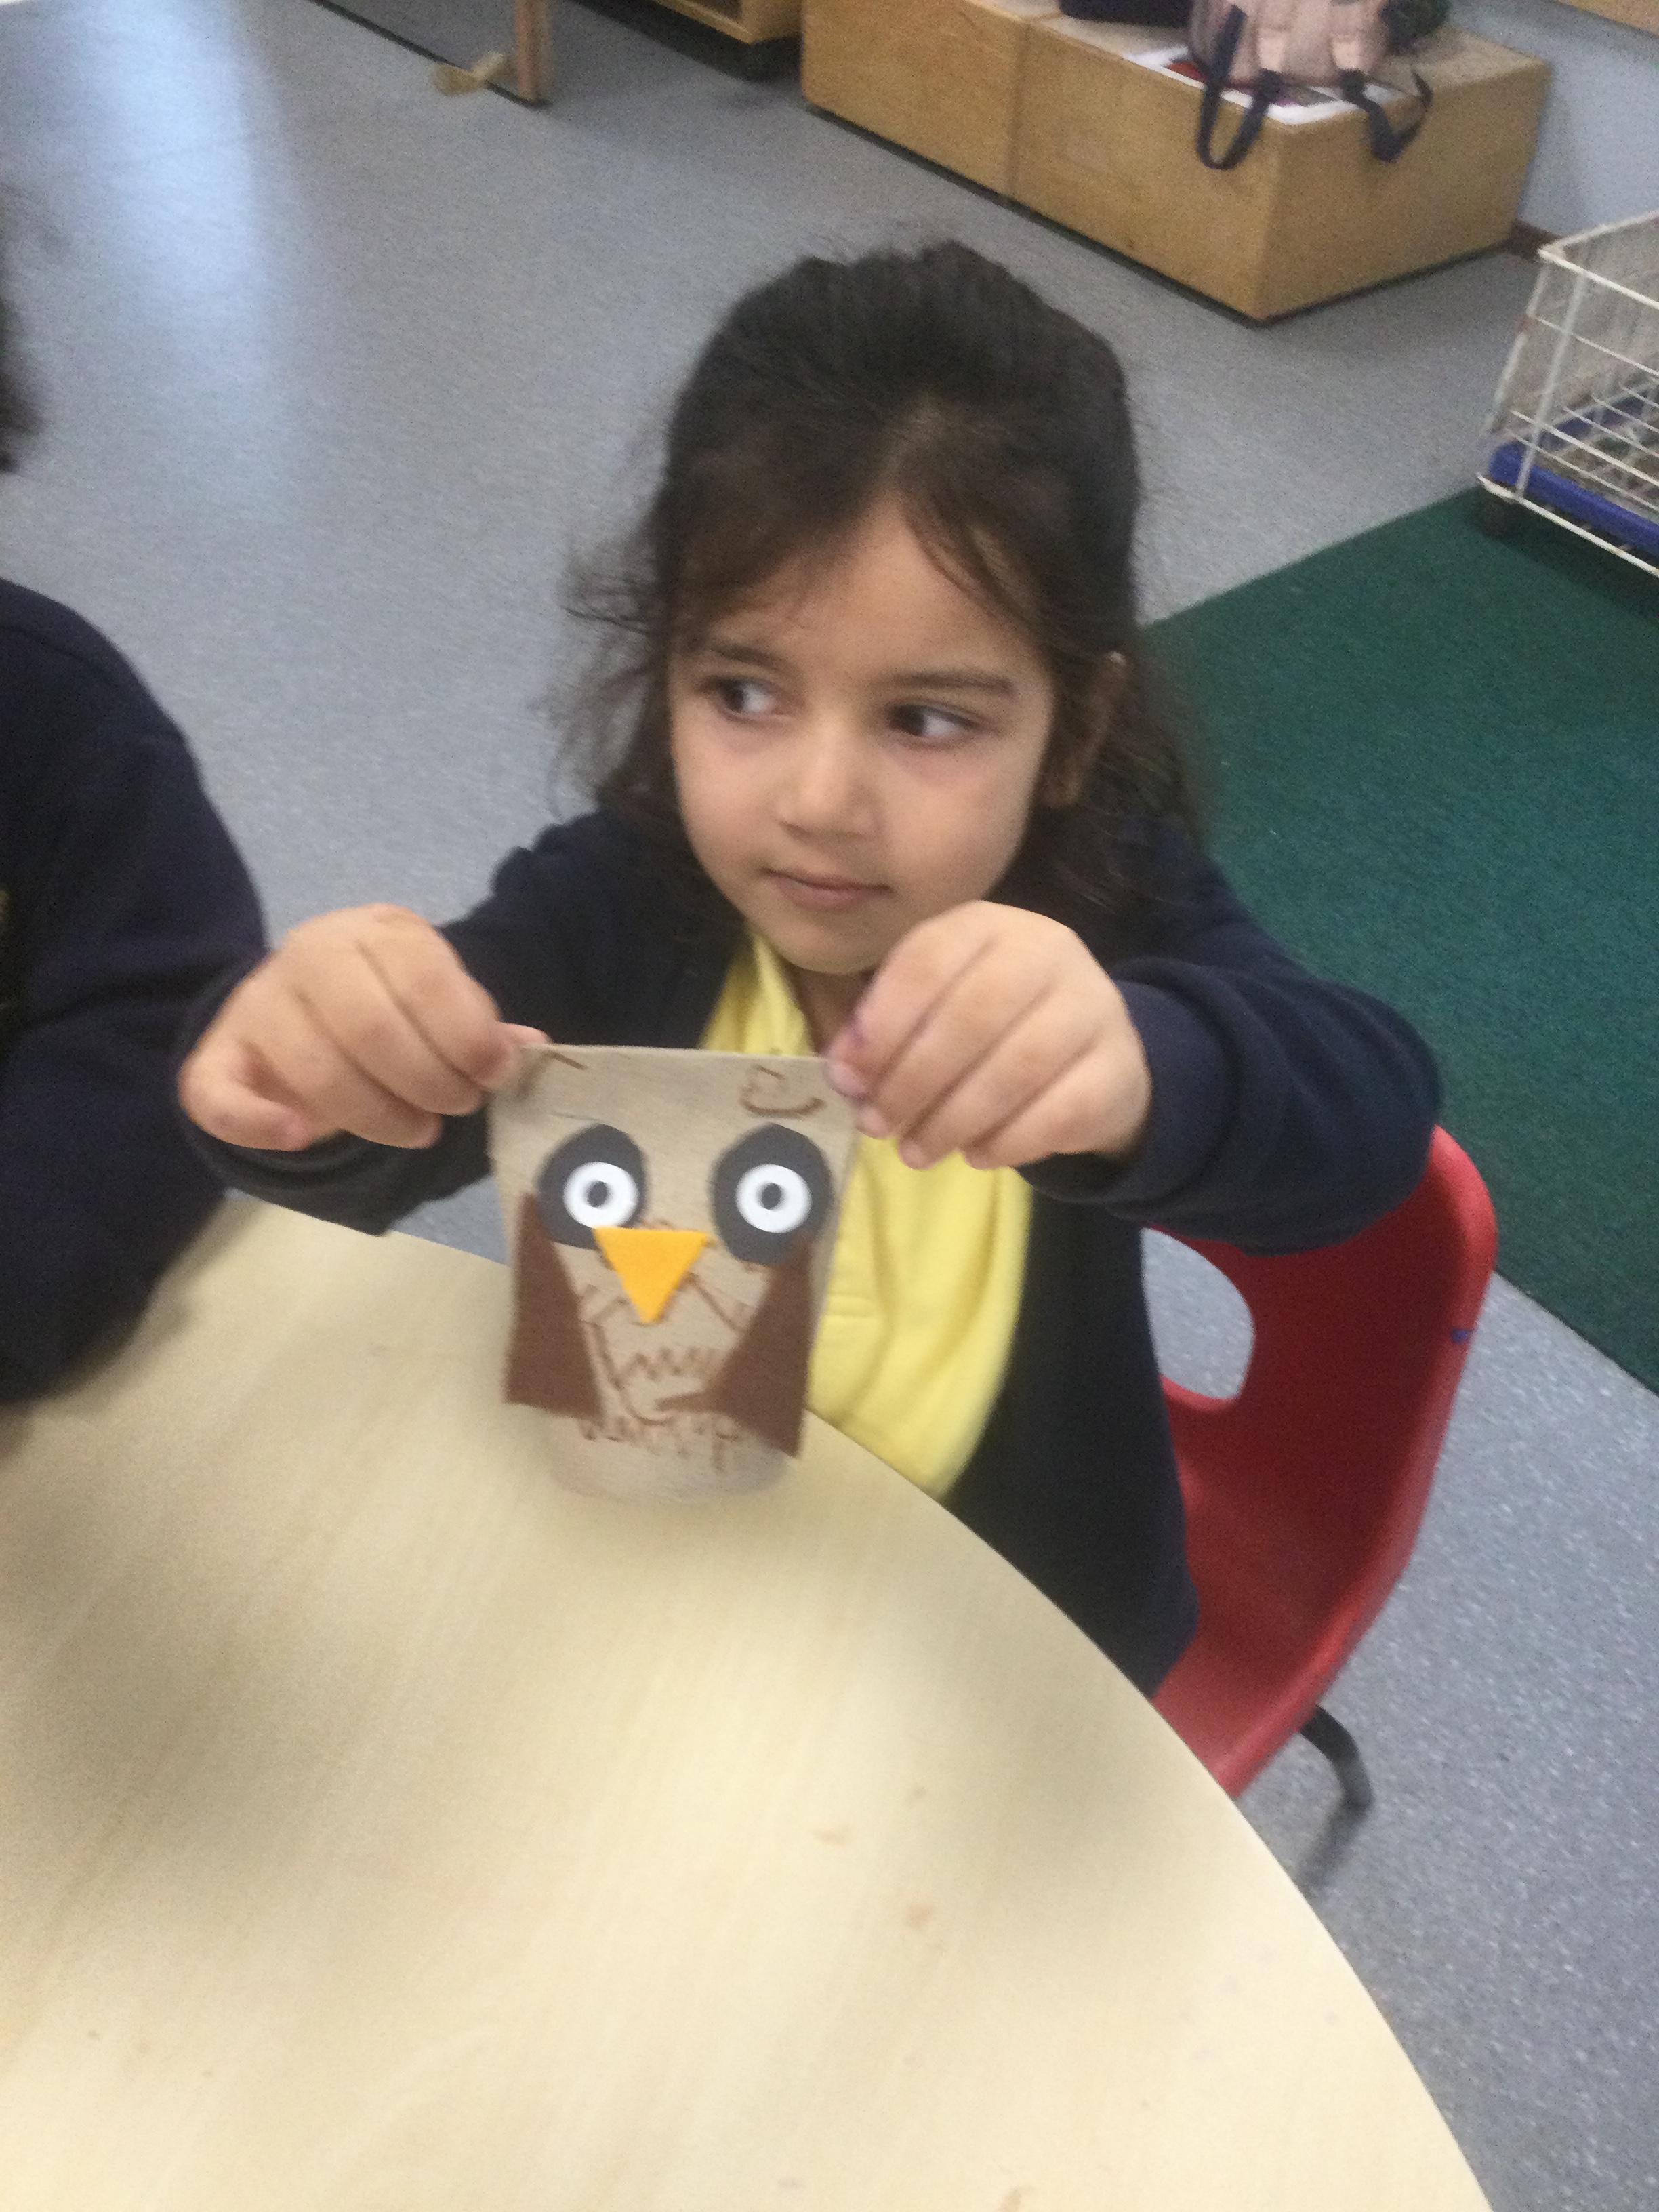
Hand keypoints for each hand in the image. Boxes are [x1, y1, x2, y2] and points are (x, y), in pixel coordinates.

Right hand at [179, 904, 544, 1150]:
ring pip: (314, 1067)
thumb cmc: (392, 1003)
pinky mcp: (218, 1055)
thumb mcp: (440, 1000)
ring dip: (377, 1114)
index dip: (467, 1035)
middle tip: (459, 1107)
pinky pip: (218, 1095)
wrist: (305, 1003)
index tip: (495, 1075)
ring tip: (420, 1129)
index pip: (423, 976)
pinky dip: (259, 1124)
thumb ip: (478, 1026)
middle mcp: (310, 954)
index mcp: (376, 931)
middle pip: (370, 1025)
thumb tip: (529, 1049)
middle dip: (428, 1081)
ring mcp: (258, 1004)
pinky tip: (303, 1138)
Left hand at [824, 902, 1150, 1172]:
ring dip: (953, 1118)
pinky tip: (975, 1156)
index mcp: (990, 925)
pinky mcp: (1118, 1067)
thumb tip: (845, 1072)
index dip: (884, 1020)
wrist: (1093, 1049)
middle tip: (878, 1124)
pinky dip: (1007, 1141)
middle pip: (973, 1014)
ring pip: (1017, 1067)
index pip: (930, 959)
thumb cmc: (993, 1024)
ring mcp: (1092, 1006)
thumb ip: (886, 1030)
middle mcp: (1048, 951)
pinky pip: (1058, 1111)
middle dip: (914, 1078)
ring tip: (915, 1151)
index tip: (850, 1076)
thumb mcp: (936, 1007)